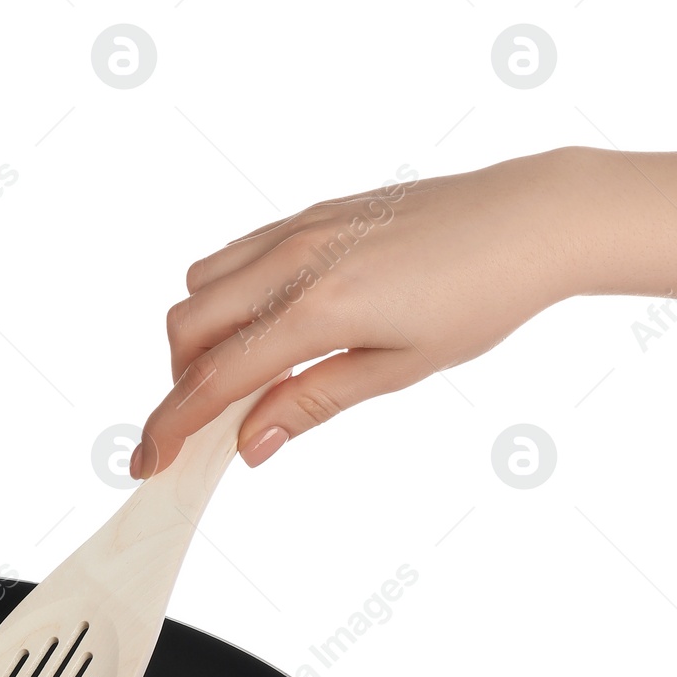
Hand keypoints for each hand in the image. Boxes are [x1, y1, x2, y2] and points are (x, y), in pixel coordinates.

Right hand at [137, 149, 594, 475]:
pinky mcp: (313, 213)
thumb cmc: (478, 298)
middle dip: (178, 383)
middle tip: (199, 429)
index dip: (173, 426)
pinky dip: (226, 297)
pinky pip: (237, 253)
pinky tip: (264, 330)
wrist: (527, 222)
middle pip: (187, 325)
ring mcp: (299, 228)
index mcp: (317, 308)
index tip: (149, 463)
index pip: (216, 378)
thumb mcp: (399, 369)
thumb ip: (315, 401)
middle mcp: (293, 260)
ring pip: (202, 284)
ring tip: (237, 381)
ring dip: (199, 337)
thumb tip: (252, 443)